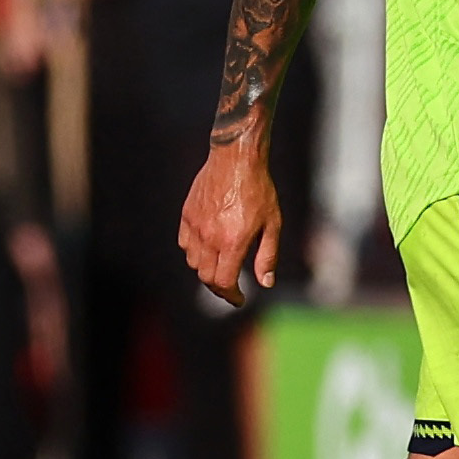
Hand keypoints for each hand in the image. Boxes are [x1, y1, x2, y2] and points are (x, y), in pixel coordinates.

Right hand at [179, 141, 281, 305]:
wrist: (236, 159)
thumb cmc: (259, 190)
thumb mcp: (273, 223)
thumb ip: (267, 255)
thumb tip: (265, 283)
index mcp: (232, 242)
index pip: (223, 282)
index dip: (231, 296)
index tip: (240, 299)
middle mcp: (210, 238)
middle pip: (206, 277)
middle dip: (219, 287)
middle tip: (232, 288)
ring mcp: (195, 227)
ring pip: (194, 262)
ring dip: (207, 270)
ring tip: (222, 267)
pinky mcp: (187, 216)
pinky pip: (185, 244)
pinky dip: (195, 253)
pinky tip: (208, 249)